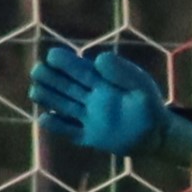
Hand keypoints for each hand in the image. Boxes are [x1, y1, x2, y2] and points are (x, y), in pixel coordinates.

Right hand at [27, 42, 180, 160]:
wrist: (156, 134)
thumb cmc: (149, 105)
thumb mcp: (141, 86)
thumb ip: (122, 72)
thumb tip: (99, 58)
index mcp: (102, 82)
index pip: (80, 70)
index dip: (66, 62)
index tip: (53, 55)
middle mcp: (90, 98)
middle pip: (65, 86)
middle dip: (50, 78)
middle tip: (37, 71)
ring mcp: (88, 117)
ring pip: (63, 106)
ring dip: (48, 98)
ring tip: (35, 91)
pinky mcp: (90, 136)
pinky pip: (69, 131)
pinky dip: (57, 126)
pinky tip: (44, 118)